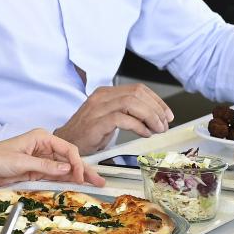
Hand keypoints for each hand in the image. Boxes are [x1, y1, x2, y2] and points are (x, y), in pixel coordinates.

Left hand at [0, 129, 105, 187]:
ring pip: (64, 169)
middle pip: (69, 159)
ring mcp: (41, 161)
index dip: (77, 163)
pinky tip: (76, 187)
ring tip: (94, 185)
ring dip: (78, 177)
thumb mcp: (21, 162)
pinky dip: (65, 182)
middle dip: (84, 169)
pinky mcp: (37, 172)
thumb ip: (45, 166)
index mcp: (41, 138)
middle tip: (99, 180)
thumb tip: (67, 169)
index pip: (67, 149)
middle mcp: (44, 148)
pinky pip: (55, 177)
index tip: (80, 176)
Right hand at [54, 84, 174, 153]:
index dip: (156, 101)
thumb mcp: (110, 118)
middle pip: (137, 94)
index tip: (167, 114)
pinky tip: (144, 133)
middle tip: (164, 124)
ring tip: (157, 129)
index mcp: (106, 92)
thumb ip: (128, 113)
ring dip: (150, 117)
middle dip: (156, 109)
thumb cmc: (89, 133)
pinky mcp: (96, 123)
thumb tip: (155, 118)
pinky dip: (138, 126)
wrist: (66, 144)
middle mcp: (102, 97)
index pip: (138, 89)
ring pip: (131, 103)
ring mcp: (98, 109)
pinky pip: (122, 118)